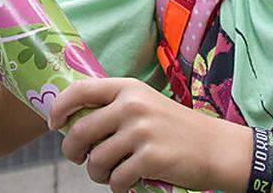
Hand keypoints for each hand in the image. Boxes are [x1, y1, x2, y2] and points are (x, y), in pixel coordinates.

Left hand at [48, 77, 237, 192]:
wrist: (217, 148)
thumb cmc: (174, 129)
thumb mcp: (145, 104)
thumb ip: (113, 107)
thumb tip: (71, 121)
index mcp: (128, 89)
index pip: (79, 91)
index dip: (59, 108)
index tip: (54, 124)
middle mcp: (132, 106)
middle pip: (79, 131)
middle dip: (73, 152)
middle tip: (82, 159)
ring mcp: (141, 132)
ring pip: (95, 160)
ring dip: (97, 174)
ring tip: (111, 174)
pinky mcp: (150, 158)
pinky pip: (116, 179)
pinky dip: (117, 186)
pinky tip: (128, 183)